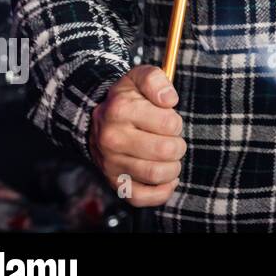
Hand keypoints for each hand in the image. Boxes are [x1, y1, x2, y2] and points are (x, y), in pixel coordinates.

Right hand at [89, 65, 185, 207]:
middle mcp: (112, 139)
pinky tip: (166, 177)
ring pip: (157, 174)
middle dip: (177, 144)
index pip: (170, 124)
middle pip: (166, 151)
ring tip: (169, 156)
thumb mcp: (139, 77)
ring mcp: (111, 164)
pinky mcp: (114, 183)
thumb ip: (156, 80)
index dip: (175, 121)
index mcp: (120, 110)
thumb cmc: (128, 99)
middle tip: (171, 139)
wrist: (98, 119)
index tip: (167, 118)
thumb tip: (169, 99)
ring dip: (173, 166)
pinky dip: (162, 190)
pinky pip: (142, 198)